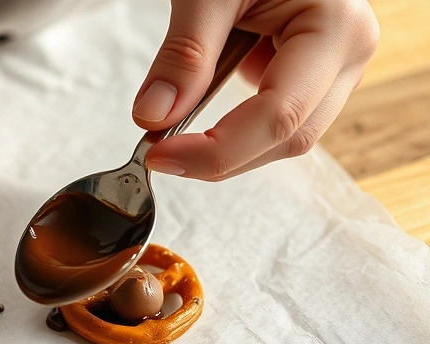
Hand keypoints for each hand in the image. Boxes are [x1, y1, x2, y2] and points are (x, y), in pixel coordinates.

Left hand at [132, 0, 378, 180]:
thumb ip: (184, 53)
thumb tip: (152, 116)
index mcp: (336, 27)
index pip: (278, 116)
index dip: (216, 150)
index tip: (160, 155)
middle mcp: (349, 54)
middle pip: (287, 138)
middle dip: (220, 157)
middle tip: (158, 153)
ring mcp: (336, 67)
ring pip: (284, 137)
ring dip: (227, 145)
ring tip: (174, 129)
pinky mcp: (315, 75)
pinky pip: (277, 119)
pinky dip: (235, 126)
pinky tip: (204, 105)